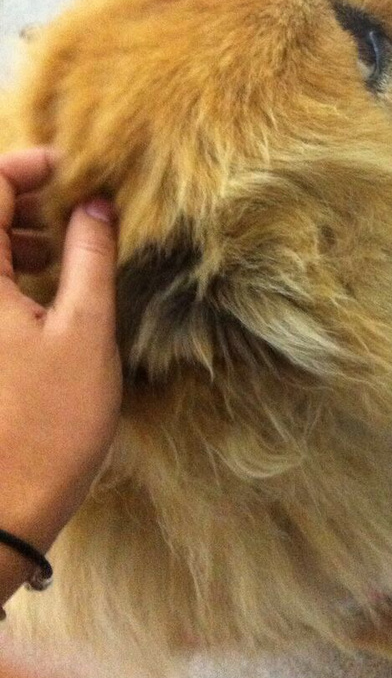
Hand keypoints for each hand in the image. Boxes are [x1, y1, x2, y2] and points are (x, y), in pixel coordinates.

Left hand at [0, 148, 121, 555]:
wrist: (0, 512)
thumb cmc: (47, 425)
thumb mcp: (85, 332)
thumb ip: (90, 257)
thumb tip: (96, 206)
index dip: (27, 165)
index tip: (71, 169)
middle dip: (21, 199)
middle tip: (72, 209)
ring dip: (12, 235)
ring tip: (62, 250)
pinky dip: (6, 272)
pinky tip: (43, 291)